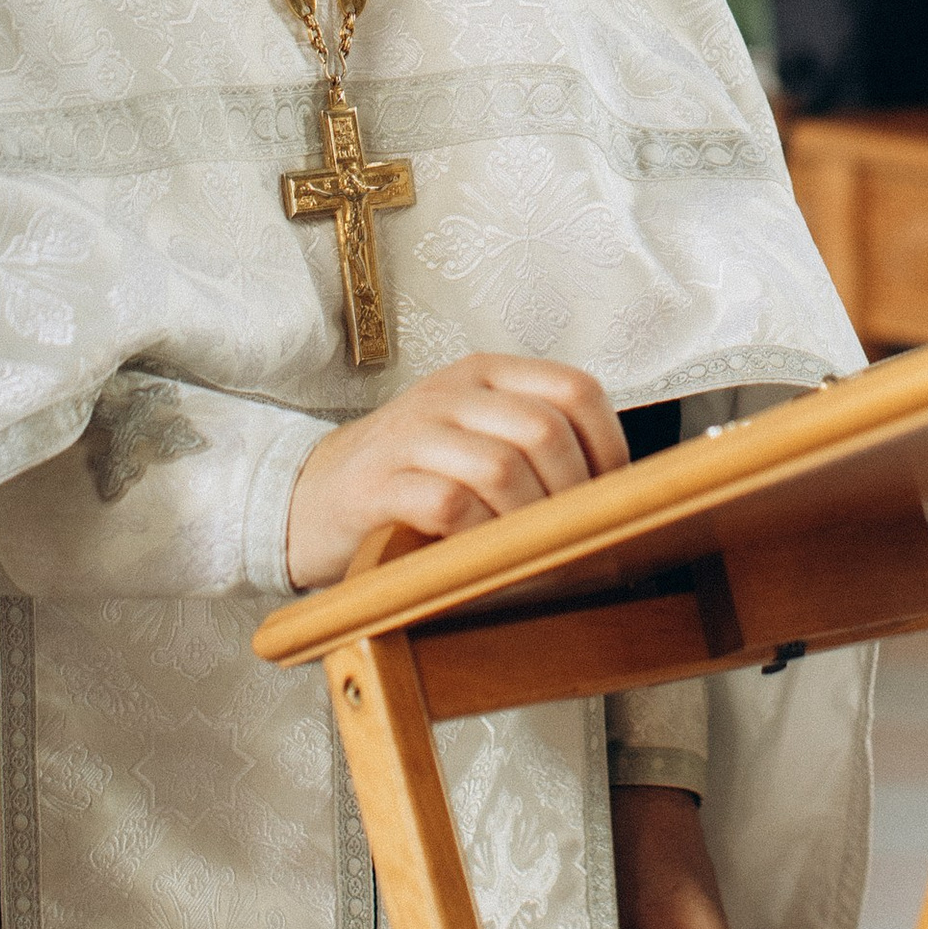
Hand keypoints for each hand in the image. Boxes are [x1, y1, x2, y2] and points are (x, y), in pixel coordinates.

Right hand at [285, 355, 625, 591]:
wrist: (308, 497)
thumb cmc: (411, 476)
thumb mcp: (473, 437)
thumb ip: (532, 445)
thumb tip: (619, 493)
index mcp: (486, 374)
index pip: (575, 389)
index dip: (609, 446)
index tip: (613, 496)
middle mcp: (453, 392)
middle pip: (545, 430)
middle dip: (572, 494)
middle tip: (572, 538)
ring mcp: (413, 434)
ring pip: (502, 468)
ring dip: (528, 522)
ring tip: (529, 553)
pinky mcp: (379, 484)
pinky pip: (448, 506)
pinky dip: (477, 537)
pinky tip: (477, 554)